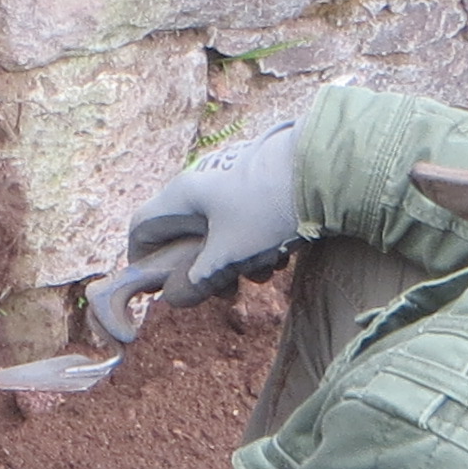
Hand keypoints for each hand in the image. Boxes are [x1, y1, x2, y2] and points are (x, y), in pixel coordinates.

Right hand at [93, 119, 301, 342]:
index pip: (142, 230)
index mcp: (182, 197)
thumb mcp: (227, 255)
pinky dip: (256, 246)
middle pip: (186, 238)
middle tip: (226, 291)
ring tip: (263, 272)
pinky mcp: (259, 190)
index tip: (162, 289)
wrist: (325, 171)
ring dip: (236, 262)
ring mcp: (231, 186)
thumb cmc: (266, 209)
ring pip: (219, 235)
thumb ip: (196, 280)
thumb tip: (174, 297)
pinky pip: (245, 226)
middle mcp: (201, 187)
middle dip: (204, 270)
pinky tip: (280, 256)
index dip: (144, 263)